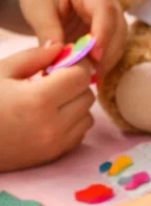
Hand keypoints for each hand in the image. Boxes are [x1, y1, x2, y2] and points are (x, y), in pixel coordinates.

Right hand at [0, 44, 95, 169]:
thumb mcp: (0, 71)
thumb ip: (34, 57)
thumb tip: (62, 48)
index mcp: (39, 100)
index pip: (81, 76)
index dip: (74, 65)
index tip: (61, 63)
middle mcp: (53, 125)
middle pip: (87, 95)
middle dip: (74, 84)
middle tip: (52, 81)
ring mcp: (54, 145)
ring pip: (88, 116)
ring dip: (75, 105)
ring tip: (49, 101)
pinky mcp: (52, 157)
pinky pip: (79, 134)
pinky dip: (71, 123)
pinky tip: (49, 117)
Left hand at [18, 0, 126, 72]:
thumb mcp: (37, 6)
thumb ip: (48, 30)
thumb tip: (59, 58)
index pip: (105, 10)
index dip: (103, 34)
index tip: (94, 57)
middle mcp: (109, 0)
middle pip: (118, 28)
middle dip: (107, 53)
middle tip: (89, 75)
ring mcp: (111, 15)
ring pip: (119, 40)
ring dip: (107, 61)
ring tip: (88, 79)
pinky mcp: (108, 28)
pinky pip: (112, 47)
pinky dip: (103, 62)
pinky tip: (90, 76)